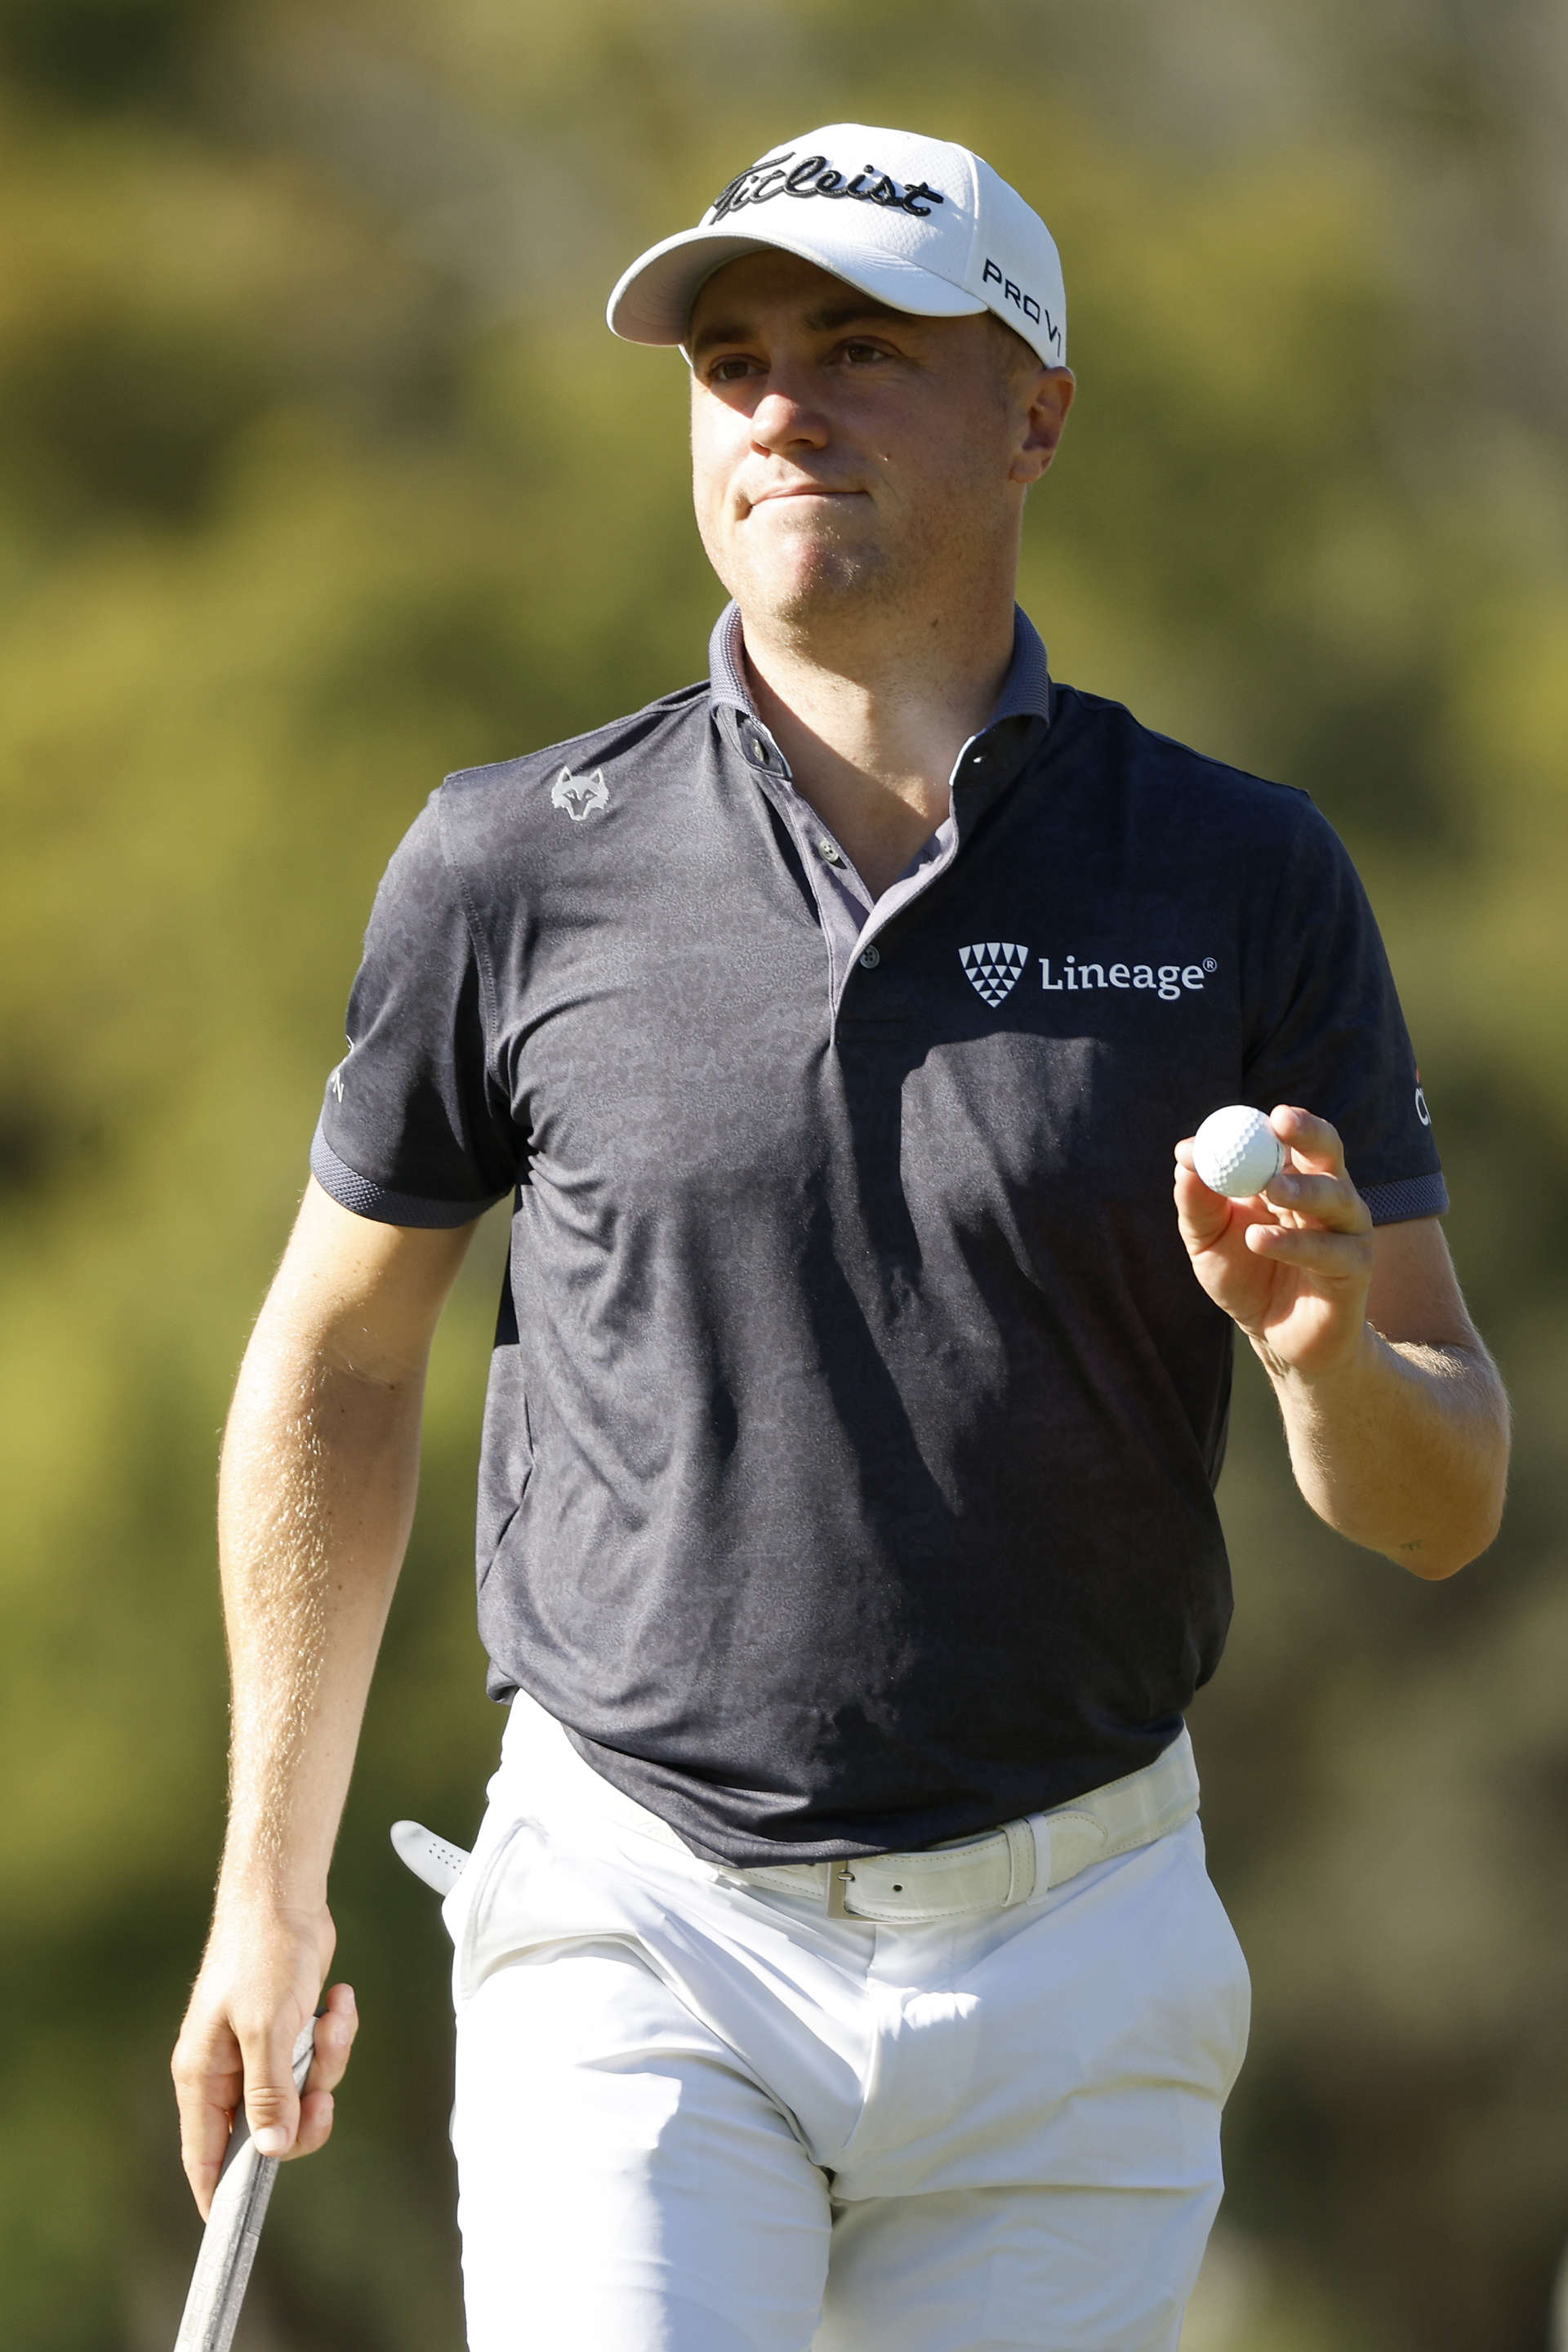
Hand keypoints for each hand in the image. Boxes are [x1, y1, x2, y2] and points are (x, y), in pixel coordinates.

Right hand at [172, 1902, 356, 2217]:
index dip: (218, 2195)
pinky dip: (333, 2035)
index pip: (203, 2157)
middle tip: (322, 2090)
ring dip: (328, 2060)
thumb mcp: (266, 2029)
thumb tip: (270, 2151)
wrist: (284, 1898)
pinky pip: (317, 2061)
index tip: (237, 2228)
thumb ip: (268, 2094)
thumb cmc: (261, 1954)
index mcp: (202, 2077)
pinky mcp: (287, 2032)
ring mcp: (258, 2052)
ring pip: (301, 2094)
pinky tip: (336, 2000)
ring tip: (330, 2016)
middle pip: (267, 2131)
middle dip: (305, 2109)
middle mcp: (226, 2071)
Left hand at [1174, 1105, 1374, 1378]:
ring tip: (1268, 1190)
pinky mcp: (1356, 1268)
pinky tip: (1258, 1240)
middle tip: (1280, 1123)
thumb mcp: (1207, 1239)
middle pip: (1328, 1151)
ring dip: (1302, 1189)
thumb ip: (1197, 1201)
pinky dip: (1291, 1243)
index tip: (1255, 1113)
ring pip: (1335, 1197)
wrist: (1275, 1337)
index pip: (1291, 1137)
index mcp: (1294, 1178)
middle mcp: (1328, 1196)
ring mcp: (1347, 1231)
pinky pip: (1328, 1250)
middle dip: (1308, 1133)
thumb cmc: (1245, 1277)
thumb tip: (1184, 1157)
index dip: (1273, 1123)